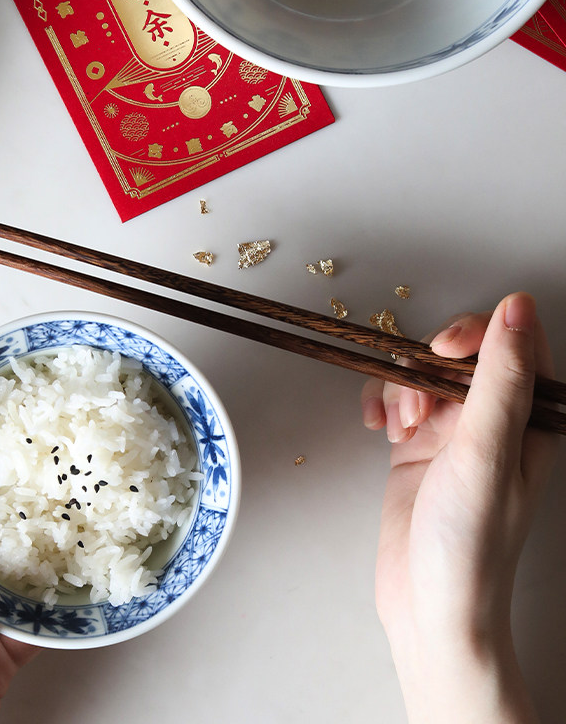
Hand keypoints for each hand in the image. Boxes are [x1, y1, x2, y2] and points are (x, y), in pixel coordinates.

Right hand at [361, 292, 556, 723]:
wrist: (427, 605)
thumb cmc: (469, 543)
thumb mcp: (486, 452)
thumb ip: (501, 378)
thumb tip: (517, 307)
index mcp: (532, 420)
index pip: (514, 345)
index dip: (476, 334)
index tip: (442, 349)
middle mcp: (496, 421)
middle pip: (459, 354)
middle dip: (427, 369)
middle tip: (418, 406)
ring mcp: (454, 433)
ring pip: (421, 373)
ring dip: (400, 389)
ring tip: (400, 427)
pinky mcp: (417, 445)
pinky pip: (396, 399)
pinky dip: (381, 405)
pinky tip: (379, 428)